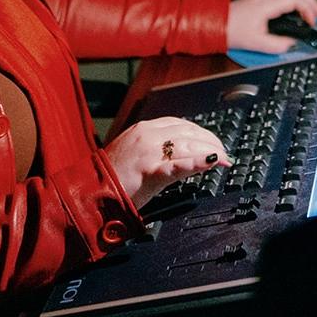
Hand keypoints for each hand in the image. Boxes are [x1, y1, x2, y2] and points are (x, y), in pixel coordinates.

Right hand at [105, 117, 231, 208]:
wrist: (90, 192)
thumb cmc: (113, 177)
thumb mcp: (137, 154)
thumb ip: (158, 149)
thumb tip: (184, 152)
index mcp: (144, 128)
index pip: (181, 124)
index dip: (202, 133)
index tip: (215, 144)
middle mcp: (147, 134)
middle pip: (189, 133)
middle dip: (211, 142)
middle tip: (226, 154)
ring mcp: (148, 151)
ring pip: (188, 145)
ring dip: (211, 152)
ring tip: (225, 160)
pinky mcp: (149, 170)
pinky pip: (178, 165)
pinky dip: (197, 162)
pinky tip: (212, 162)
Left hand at [227, 0, 316, 53]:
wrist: (213, 24)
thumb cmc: (230, 30)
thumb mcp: (256, 43)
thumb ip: (278, 45)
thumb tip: (292, 44)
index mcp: (266, 5)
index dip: (308, 9)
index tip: (313, 22)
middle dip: (311, 1)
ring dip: (303, 0)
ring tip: (312, 13)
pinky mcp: (260, 2)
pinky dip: (294, 1)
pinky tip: (297, 12)